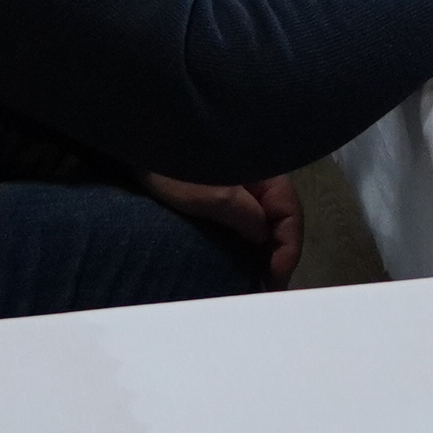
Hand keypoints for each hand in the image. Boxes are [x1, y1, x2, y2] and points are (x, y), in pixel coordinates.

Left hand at [142, 173, 304, 282]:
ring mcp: (241, 188)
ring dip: (263, 253)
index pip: (290, 213)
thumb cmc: (176, 167)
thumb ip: (242, 214)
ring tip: (255, 282)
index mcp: (265, 174)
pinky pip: (245, 223)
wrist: (143, 144)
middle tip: (268, 289)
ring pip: (264, 223)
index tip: (274, 282)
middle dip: (278, 255)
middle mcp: (259, 180)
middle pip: (280, 220)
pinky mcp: (222, 196)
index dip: (287, 250)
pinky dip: (247, 245)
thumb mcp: (210, 194)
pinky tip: (239, 263)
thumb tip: (265, 237)